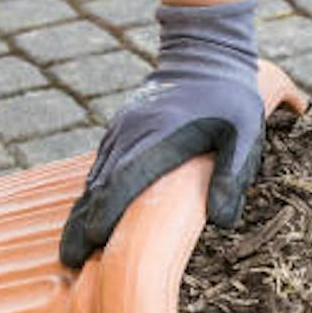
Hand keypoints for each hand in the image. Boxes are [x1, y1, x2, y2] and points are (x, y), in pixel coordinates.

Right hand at [60, 0, 263, 268]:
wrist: (204, 52)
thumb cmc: (229, 97)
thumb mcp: (243, 134)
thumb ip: (231, 175)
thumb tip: (221, 221)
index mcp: (158, 141)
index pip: (124, 184)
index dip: (107, 215)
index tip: (93, 243)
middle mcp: (131, 137)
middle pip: (99, 187)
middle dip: (82, 224)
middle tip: (68, 260)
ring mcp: (122, 131)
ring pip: (95, 177)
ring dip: (81, 212)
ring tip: (70, 248)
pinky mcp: (121, 129)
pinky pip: (100, 165)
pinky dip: (90, 193)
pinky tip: (85, 214)